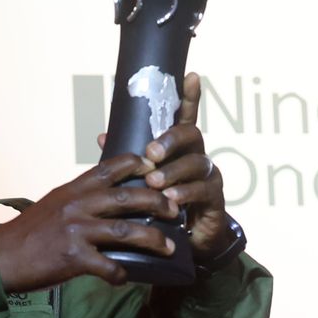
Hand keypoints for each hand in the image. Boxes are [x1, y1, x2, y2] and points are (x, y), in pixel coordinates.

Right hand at [0, 153, 181, 290]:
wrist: (0, 257)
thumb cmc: (29, 233)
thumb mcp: (54, 204)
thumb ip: (80, 198)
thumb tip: (106, 197)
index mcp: (73, 190)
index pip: (110, 168)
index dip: (137, 164)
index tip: (156, 166)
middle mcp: (77, 205)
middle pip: (128, 197)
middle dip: (158, 201)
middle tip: (175, 209)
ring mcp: (76, 231)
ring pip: (126, 230)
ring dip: (153, 239)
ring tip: (168, 246)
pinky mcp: (73, 258)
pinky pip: (108, 266)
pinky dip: (121, 273)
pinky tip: (126, 277)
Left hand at [141, 73, 233, 254]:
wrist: (186, 241)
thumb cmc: (160, 205)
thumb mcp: (140, 181)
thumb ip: (126, 159)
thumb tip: (102, 136)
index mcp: (179, 149)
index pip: (185, 117)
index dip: (189, 97)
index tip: (191, 76)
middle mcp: (197, 156)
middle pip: (191, 135)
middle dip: (170, 140)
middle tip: (150, 153)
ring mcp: (208, 176)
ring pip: (196, 162)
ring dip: (172, 171)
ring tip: (154, 183)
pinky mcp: (215, 198)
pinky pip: (203, 189)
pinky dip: (184, 193)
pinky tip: (171, 200)